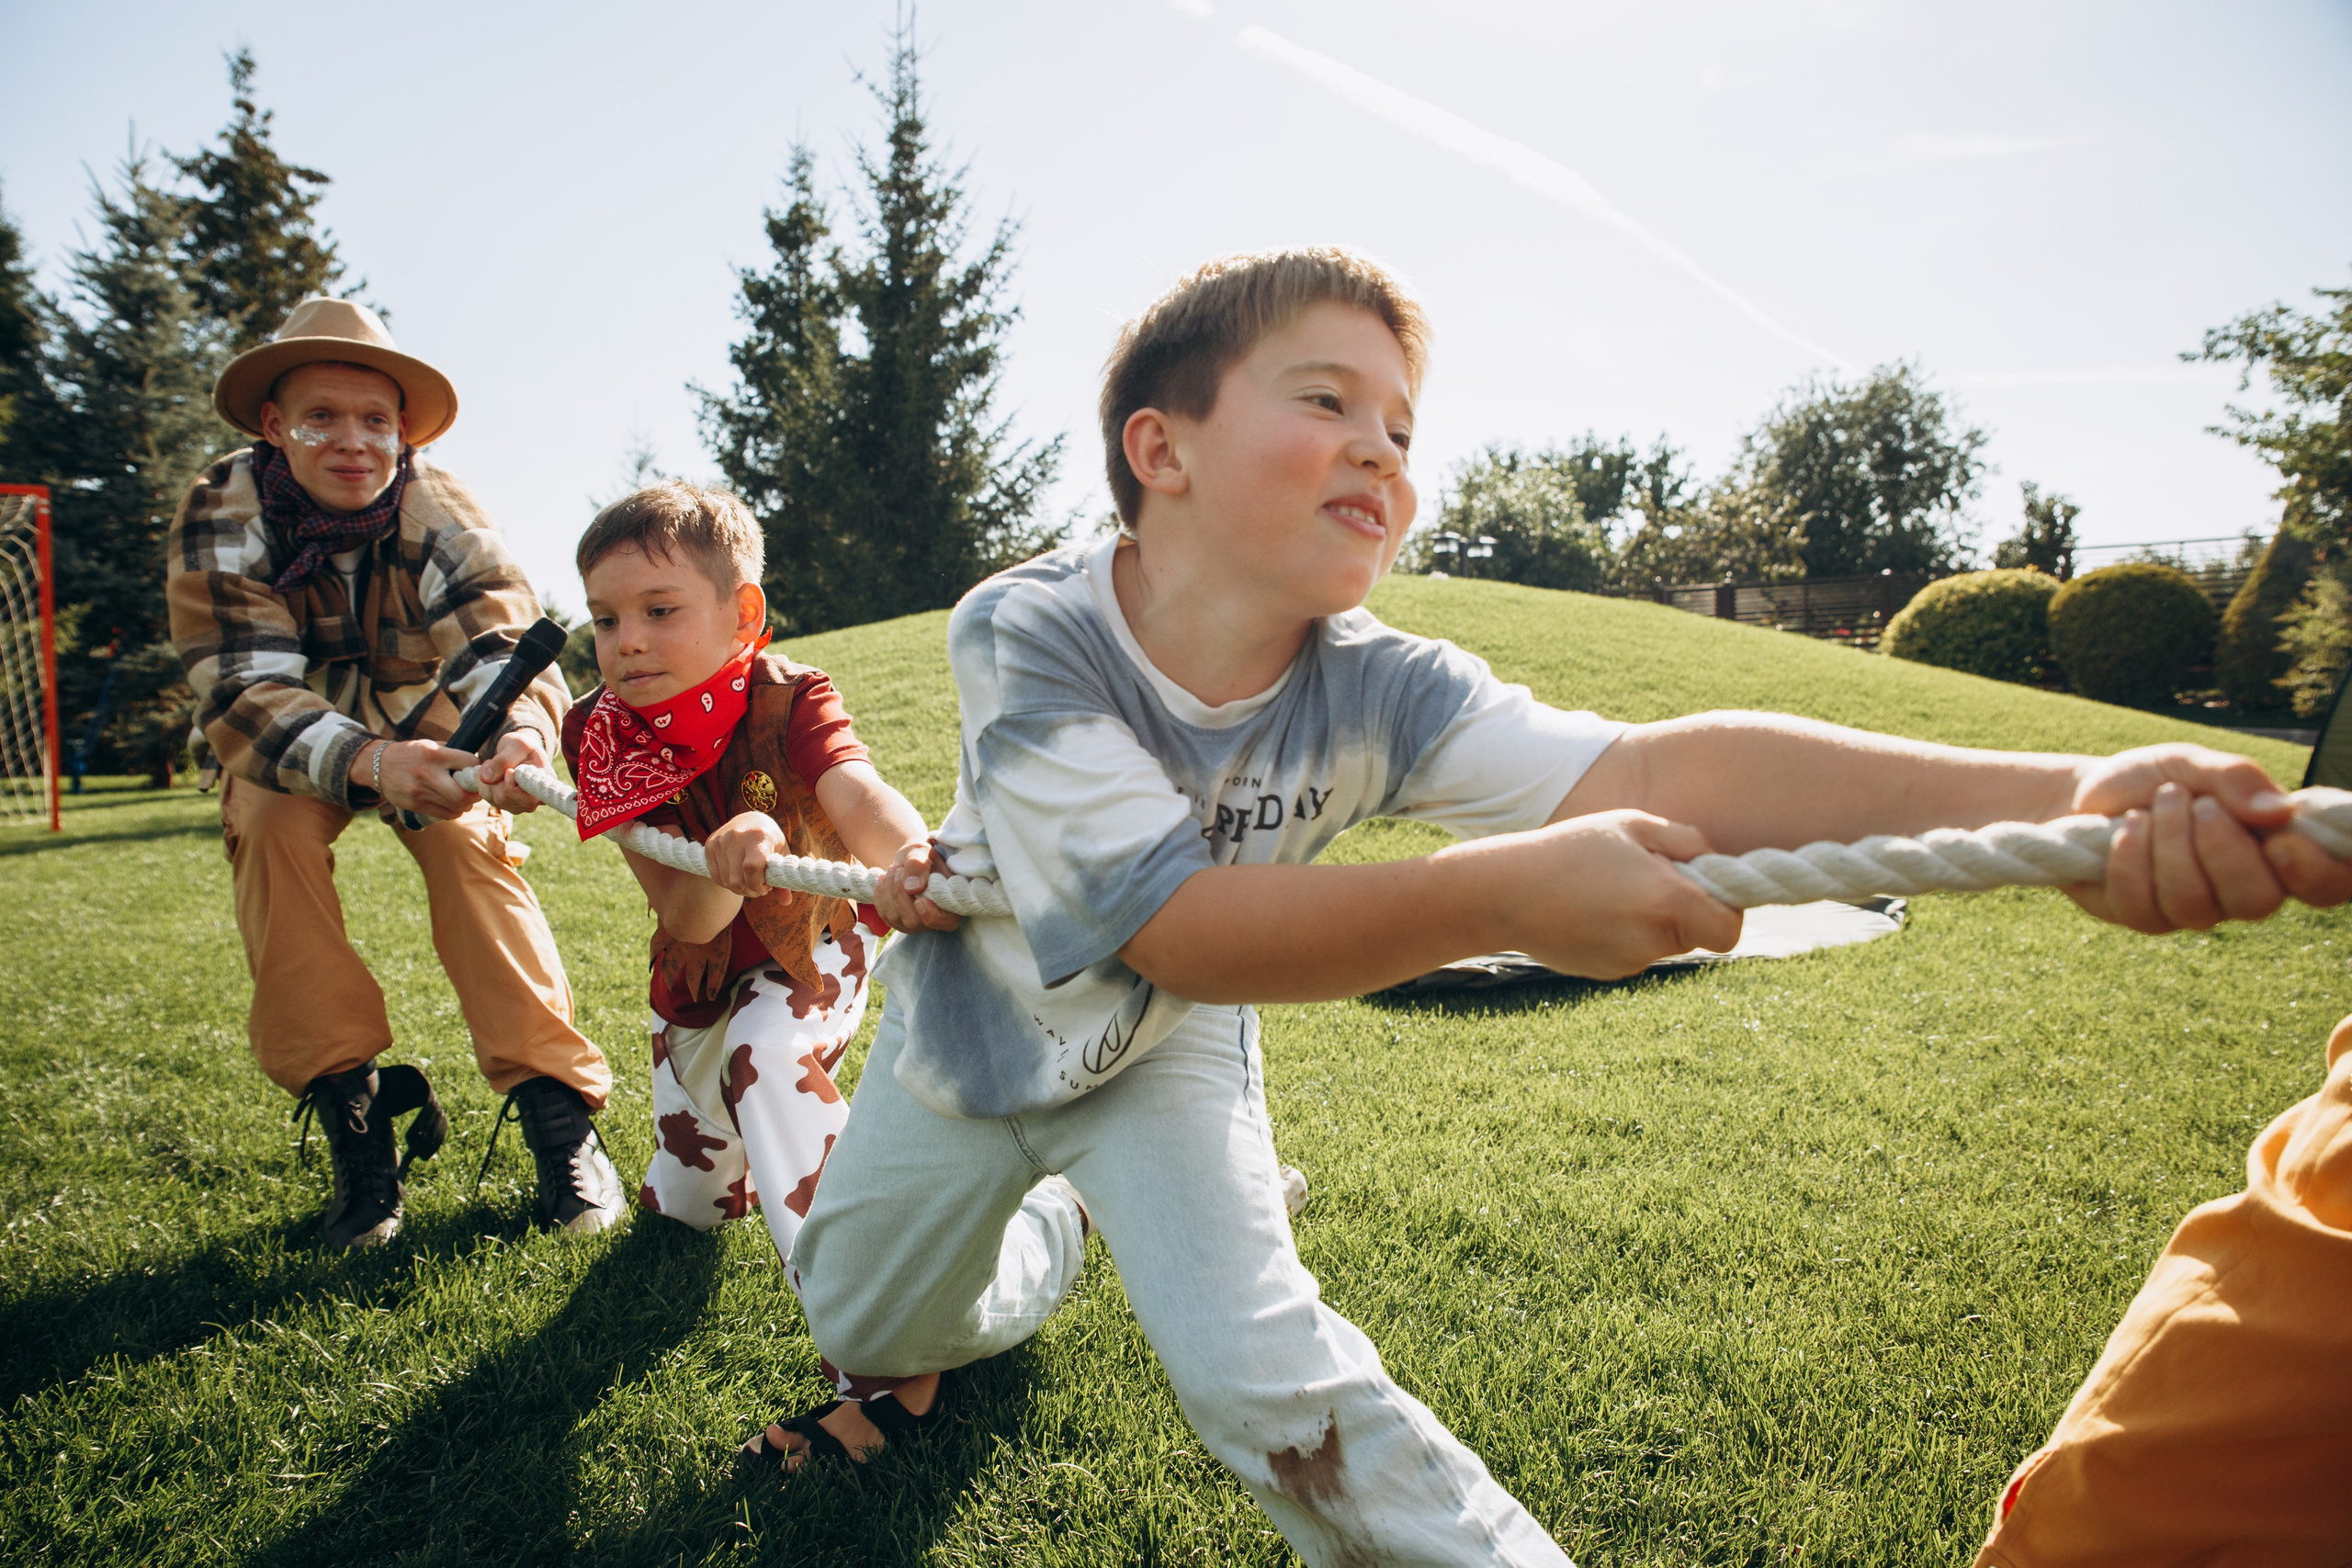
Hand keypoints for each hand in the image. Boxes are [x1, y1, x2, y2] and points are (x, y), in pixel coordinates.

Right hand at [351, 738, 483, 821]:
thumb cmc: (410, 754)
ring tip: (464, 799)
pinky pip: (443, 815)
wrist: (377, 765)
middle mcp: (427, 773)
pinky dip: (453, 812)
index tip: (476, 772)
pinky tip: (452, 805)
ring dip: (465, 805)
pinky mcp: (414, 805)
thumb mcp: (429, 745)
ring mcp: (419, 791)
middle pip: (463, 794)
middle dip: (474, 795)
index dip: (476, 769)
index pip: (469, 763)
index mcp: (434, 754)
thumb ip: (451, 753)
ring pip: (455, 807)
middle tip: (475, 792)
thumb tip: (477, 764)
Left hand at [473, 730, 549, 813]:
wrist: (520, 752)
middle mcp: (535, 801)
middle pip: (504, 797)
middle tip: (495, 762)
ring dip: (487, 780)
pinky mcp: (509, 806)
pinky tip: (492, 774)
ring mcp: (521, 805)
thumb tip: (486, 779)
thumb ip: (503, 760)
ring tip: (494, 765)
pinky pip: (489, 799)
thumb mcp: (516, 745)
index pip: (526, 799)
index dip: (510, 786)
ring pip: (494, 798)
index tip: (509, 770)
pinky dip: (484, 784)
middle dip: (494, 779)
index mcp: (543, 786)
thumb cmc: (523, 747)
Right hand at [704, 811, 785, 898]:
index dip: (758, 884)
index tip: (767, 885)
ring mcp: (720, 841)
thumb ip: (782, 879)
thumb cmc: (769, 840)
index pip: (752, 867)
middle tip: (760, 887)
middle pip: (737, 880)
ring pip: (726, 882)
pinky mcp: (709, 846)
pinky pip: (716, 878)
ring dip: (740, 889)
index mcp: (758, 837)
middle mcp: (737, 837)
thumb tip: (786, 902)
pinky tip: (738, 876)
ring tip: (750, 881)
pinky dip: (728, 883)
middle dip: (750, 890)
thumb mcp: (781, 855)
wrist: (749, 820)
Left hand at [871, 841, 961, 933]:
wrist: (912, 859)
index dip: (931, 915)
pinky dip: (880, 895)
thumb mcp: (922, 851)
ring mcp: (916, 924)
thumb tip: (911, 888)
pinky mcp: (899, 922)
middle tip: (899, 869)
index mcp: (952, 904)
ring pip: (894, 917)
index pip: (946, 922)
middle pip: (913, 921)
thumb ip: (919, 865)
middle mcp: (935, 920)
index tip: (919, 900)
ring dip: (888, 890)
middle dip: (900, 893)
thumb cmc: (922, 855)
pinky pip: (883, 914)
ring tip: (893, 869)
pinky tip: (884, 879)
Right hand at [1469, 809, 1741, 979]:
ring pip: (1663, 942)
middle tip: (1645, 874)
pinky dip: (1624, 932)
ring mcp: (1628, 962)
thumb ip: (1686, 839)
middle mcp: (1653, 940)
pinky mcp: (1606, 972)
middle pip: (1697, 933)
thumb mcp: (1632, 824)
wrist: (1503, 893)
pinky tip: (1590, 908)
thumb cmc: (1570, 848)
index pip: (1730, 929)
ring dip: (1651, 918)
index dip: (1727, 909)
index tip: (1704, 886)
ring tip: (1608, 887)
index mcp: (1669, 901)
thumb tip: (1714, 860)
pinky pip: (1633, 951)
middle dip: (1684, 907)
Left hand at [2062, 744, 2351, 931]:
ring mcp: (2195, 909)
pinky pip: (2143, 906)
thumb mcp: (2193, 763)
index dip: (2318, 873)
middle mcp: (2243, 888)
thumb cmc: (2154, 779)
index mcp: (2277, 848)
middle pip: (2258, 901)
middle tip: (2198, 804)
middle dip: (2222, 848)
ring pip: (2194, 902)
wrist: (2086, 793)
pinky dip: (2129, 857)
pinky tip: (2124, 828)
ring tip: (2154, 806)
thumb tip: (2279, 811)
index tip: (2283, 842)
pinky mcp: (2145, 917)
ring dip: (2170, 843)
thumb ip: (2236, 778)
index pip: (2329, 882)